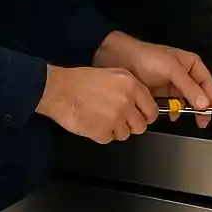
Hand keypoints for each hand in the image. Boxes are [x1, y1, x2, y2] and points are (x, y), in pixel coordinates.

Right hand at [36, 65, 158, 143]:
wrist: (59, 90)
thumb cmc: (80, 80)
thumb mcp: (112, 73)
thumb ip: (130, 87)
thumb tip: (142, 102)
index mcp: (130, 85)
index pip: (151, 110)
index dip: (146, 115)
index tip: (141, 117)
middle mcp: (125, 102)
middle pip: (141, 126)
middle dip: (131, 125)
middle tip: (119, 119)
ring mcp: (114, 118)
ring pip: (125, 135)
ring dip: (115, 129)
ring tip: (102, 118)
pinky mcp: (102, 132)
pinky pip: (109, 139)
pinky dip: (101, 134)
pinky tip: (93, 122)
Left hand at [93, 30, 211, 129]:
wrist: (119, 58)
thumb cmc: (146, 57)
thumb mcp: (171, 70)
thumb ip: (189, 87)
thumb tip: (205, 104)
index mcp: (190, 64)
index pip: (207, 83)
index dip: (211, 98)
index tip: (210, 112)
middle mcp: (183, 74)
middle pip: (198, 94)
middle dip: (199, 107)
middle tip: (200, 121)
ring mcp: (171, 84)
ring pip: (184, 101)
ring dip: (183, 110)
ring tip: (180, 116)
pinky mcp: (159, 93)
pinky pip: (170, 105)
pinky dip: (171, 111)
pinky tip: (169, 114)